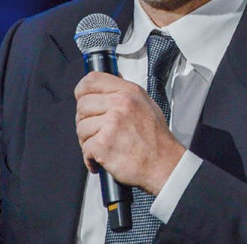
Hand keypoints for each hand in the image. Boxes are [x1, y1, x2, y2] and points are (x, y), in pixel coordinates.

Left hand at [74, 71, 184, 194]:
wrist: (164, 166)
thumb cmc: (156, 139)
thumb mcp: (146, 104)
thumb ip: (124, 93)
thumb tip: (108, 83)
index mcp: (128, 92)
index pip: (92, 80)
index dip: (82, 91)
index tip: (82, 100)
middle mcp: (120, 104)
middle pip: (82, 105)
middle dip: (85, 121)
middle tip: (96, 132)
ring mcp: (111, 124)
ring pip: (81, 127)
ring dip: (87, 140)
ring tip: (103, 147)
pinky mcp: (104, 144)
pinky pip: (85, 148)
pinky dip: (90, 157)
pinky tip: (101, 159)